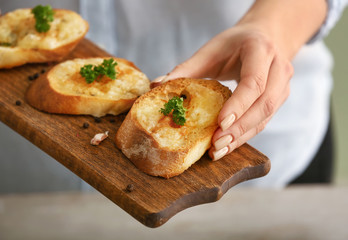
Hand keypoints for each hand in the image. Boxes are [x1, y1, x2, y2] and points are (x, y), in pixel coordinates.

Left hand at [152, 25, 293, 160]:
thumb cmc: (235, 44)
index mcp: (260, 50)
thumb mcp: (211, 50)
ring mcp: (283, 85)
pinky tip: (228, 145)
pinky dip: (245, 135)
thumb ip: (186, 68)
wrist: (264, 38)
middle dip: (239, 128)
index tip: (220, 123)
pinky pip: (264, 121)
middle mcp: (278, 68)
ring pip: (266, 117)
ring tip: (218, 150)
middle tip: (215, 144)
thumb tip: (157, 84)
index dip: (238, 104)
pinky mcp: (280, 99)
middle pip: (264, 104)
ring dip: (242, 136)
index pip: (253, 82)